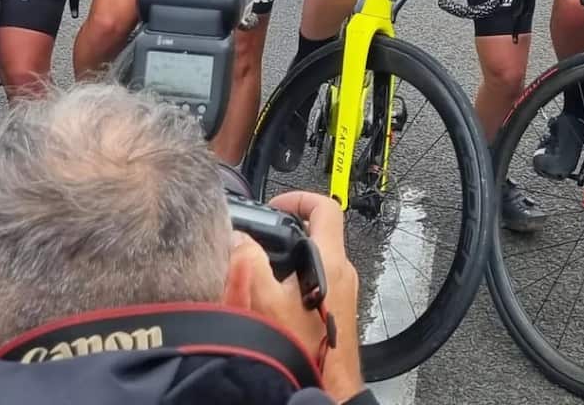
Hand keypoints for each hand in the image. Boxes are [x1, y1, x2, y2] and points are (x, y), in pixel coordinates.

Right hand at [225, 192, 363, 402]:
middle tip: (266, 235)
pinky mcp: (339, 308)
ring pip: (318, 257)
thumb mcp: (266, 303)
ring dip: (292, 256)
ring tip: (266, 265)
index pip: (325, 208)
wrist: (330, 388)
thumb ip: (249, 265)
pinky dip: (297, 278)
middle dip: (290, 229)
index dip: (300, 198)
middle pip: (320, 232)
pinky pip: (320, 280)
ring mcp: (344, 291)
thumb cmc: (306, 352)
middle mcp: (343, 272)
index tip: (277, 205)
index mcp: (330, 261)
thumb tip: (238, 239)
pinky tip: (276, 296)